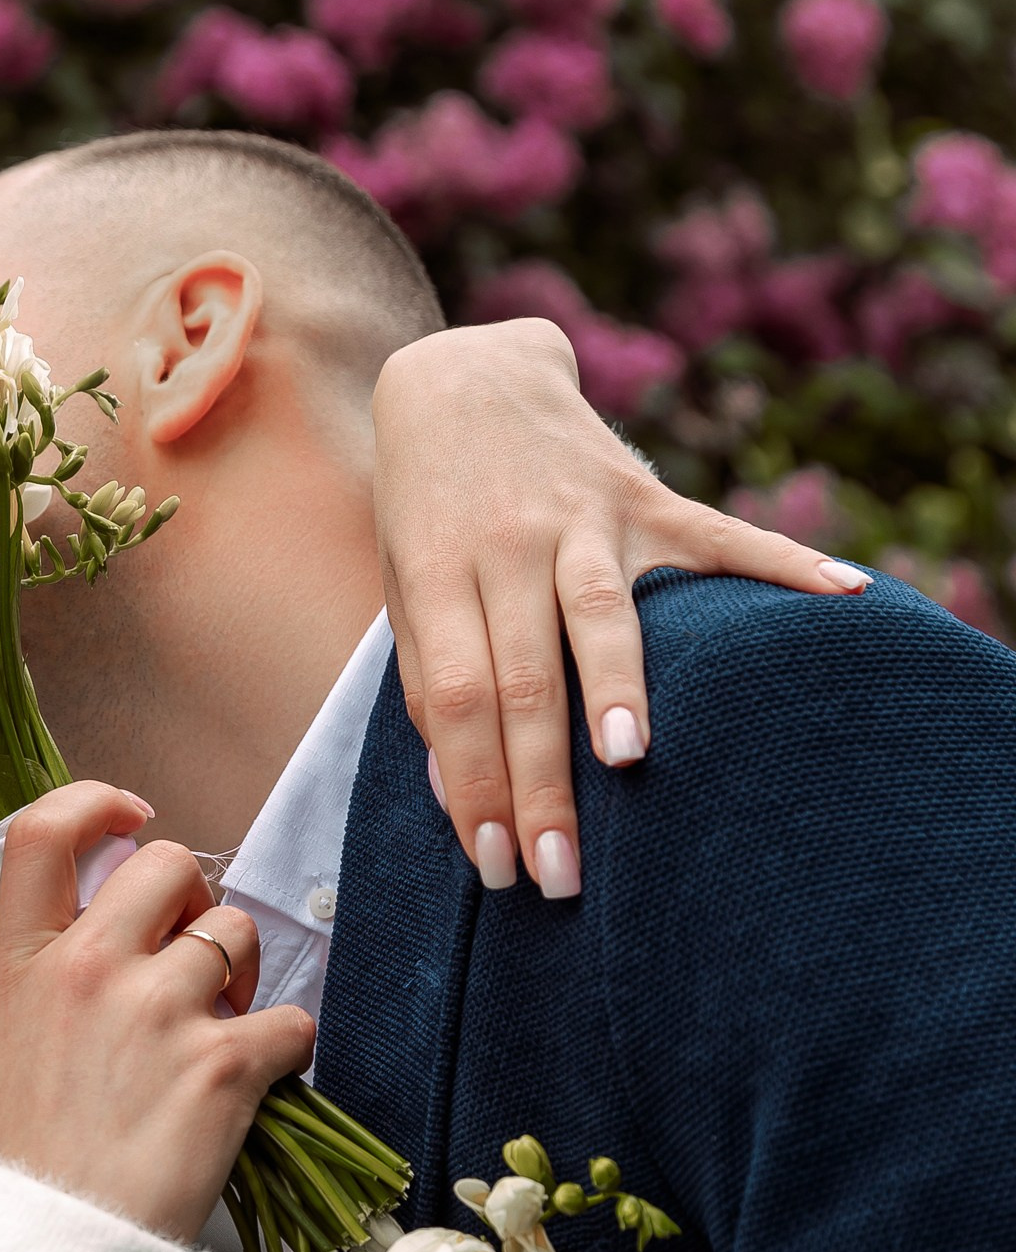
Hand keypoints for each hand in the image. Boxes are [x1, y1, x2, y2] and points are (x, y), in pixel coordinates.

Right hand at [0, 784, 314, 1246]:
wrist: (68, 1247)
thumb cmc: (44, 1153)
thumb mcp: (13, 1039)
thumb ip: (59, 968)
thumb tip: (133, 920)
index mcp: (23, 963)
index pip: (42, 832)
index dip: (94, 801)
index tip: (131, 815)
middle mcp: (86, 968)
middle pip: (167, 862)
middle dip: (194, 899)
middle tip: (191, 963)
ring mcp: (155, 1011)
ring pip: (238, 932)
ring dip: (242, 978)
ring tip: (213, 1039)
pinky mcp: (221, 1062)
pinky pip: (291, 1017)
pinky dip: (285, 1050)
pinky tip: (253, 1087)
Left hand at [370, 318, 868, 894]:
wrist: (462, 379)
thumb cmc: (431, 512)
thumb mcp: (408, 585)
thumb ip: (434, 680)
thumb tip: (456, 795)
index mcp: (439, 574)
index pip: (458, 699)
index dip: (473, 783)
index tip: (493, 861)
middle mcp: (512, 544)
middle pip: (526, 677)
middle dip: (543, 782)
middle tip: (559, 872)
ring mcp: (584, 517)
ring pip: (604, 612)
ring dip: (619, 687)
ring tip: (632, 760)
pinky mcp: (646, 496)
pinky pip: (720, 538)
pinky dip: (785, 563)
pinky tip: (842, 594)